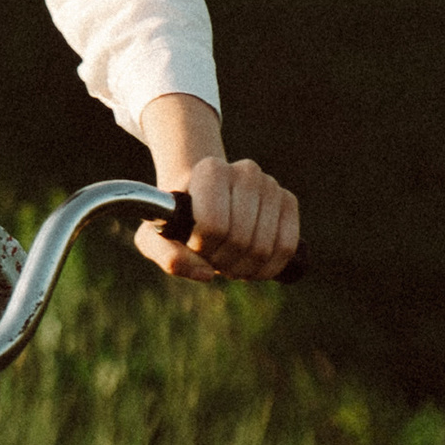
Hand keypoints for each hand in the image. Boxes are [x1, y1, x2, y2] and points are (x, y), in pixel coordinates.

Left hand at [135, 151, 300, 284]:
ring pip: (263, 248)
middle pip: (239, 240)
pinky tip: (252, 267)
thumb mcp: (155, 236)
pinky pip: (286, 248)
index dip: (202, 247)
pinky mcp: (288, 201)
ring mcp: (270, 185)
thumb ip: (167, 255)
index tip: (194, 244)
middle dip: (222, 262)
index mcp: (210, 170)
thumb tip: (205, 274)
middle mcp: (245, 170)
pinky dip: (268, 268)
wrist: (203, 199)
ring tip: (229, 261)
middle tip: (212, 258)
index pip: (214, 225)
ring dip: (243, 269)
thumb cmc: (178, 219)